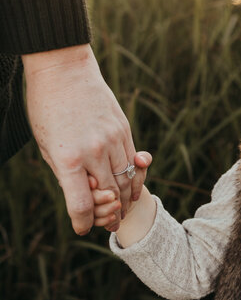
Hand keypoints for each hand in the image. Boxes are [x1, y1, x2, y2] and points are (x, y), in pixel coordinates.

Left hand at [23, 44, 140, 234]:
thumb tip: (85, 195)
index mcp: (67, 159)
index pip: (81, 204)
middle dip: (109, 215)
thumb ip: (66, 172)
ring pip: (126, 179)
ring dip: (126, 198)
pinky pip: (133, 161)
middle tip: (110, 226)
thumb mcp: (48, 146)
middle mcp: (93, 151)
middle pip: (109, 195)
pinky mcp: (124, 129)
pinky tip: (131, 187)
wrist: (63, 71)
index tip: (82, 228)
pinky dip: (134, 177)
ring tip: (123, 209)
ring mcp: (112, 139)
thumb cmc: (46, 109)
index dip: (82, 223)